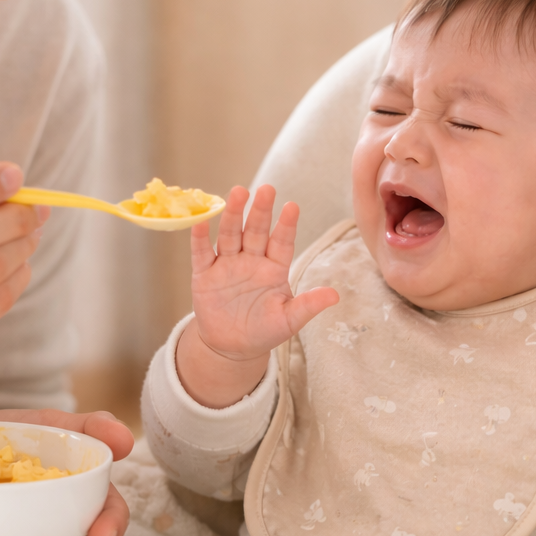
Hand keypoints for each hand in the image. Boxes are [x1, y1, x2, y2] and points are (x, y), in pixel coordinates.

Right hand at [177, 185, 338, 408]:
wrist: (231, 347)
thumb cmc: (264, 330)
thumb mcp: (288, 320)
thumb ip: (308, 305)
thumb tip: (335, 295)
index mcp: (274, 267)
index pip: (282, 242)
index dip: (286, 225)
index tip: (292, 207)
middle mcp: (251, 259)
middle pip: (256, 231)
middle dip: (261, 211)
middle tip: (266, 189)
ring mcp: (227, 264)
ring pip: (230, 234)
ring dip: (233, 215)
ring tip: (238, 192)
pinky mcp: (204, 274)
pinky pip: (202, 253)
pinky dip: (200, 238)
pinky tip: (201, 222)